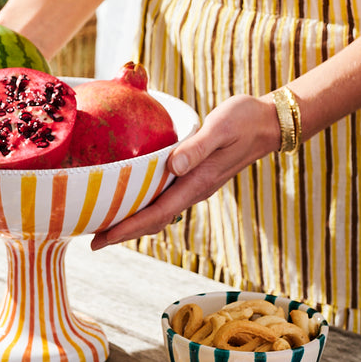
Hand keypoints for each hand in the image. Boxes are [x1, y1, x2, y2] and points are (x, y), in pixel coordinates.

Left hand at [90, 94, 281, 248]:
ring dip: (132, 223)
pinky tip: (130, 199)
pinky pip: (164, 200)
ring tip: (104, 225)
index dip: (126, 229)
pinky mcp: (194, 178)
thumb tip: (173, 166)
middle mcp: (193, 190)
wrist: (268, 122)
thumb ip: (197, 147)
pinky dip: (144, 206)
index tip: (100, 239)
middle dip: (122, 232)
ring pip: (157, 213)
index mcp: (196, 183)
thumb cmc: (244, 120)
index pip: (154, 215)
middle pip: (152, 221)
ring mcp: (194, 186)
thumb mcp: (220, 128)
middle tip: (92, 241)